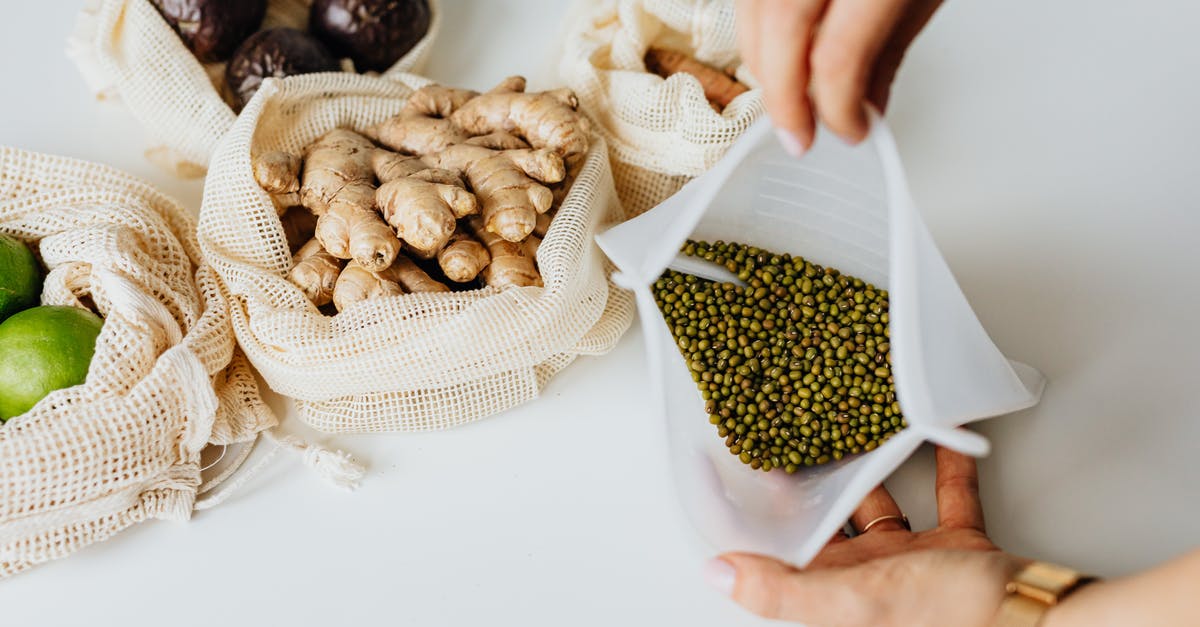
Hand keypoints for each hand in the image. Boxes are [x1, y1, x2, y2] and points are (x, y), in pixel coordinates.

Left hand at [705, 447, 1026, 625]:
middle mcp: (866, 580)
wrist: (1033, 620)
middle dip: (806, 485)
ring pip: (879, 504)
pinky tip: (934, 432)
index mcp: (835, 595)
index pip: (776, 557)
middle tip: (783, 440)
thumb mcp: (854, 601)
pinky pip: (945, 495)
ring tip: (849, 427)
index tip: (723, 480)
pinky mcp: (955, 545)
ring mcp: (910, 563)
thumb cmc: (950, 619)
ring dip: (870, 467)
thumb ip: (784, 589)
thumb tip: (716, 574)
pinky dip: (944, 463)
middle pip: (824, 524)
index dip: (748, 524)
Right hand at [736, 0, 942, 153]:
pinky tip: (776, 51)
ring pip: (750, 12)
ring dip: (763, 65)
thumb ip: (888, 51)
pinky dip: (756, 28)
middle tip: (799, 135)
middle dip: (784, 98)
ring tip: (787, 99)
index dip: (837, 108)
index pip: (837, 57)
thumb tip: (863, 107)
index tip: (848, 132)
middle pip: (780, 34)